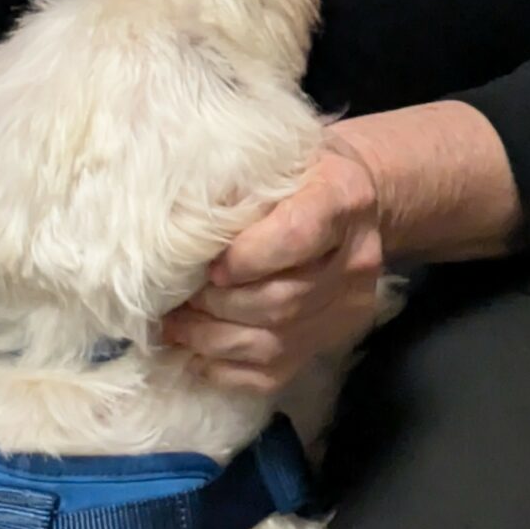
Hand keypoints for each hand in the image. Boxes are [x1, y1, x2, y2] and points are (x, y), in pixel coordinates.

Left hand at [161, 136, 385, 393]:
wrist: (355, 202)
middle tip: (173, 298)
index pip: (295, 237)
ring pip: (273, 343)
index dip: (245, 258)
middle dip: (216, 304)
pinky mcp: (333, 341)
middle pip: (281, 300)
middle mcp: (356, 260)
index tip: (207, 264)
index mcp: (343, 198)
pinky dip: (226, 368)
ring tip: (174, 325)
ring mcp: (348, 308)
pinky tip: (196, 351)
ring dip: (212, 339)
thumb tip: (178, 219)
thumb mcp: (276, 155)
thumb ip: (241, 183)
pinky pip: (273, 373)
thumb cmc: (301, 171)